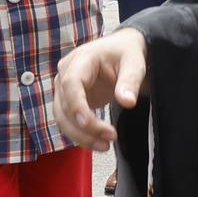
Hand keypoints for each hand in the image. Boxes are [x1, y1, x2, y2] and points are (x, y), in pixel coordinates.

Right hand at [55, 28, 148, 150]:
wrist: (122, 50)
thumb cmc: (127, 52)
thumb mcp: (134, 62)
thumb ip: (130, 81)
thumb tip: (128, 102)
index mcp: (81, 59)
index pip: (71, 84)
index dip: (76, 105)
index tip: (88, 123)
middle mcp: (66, 73)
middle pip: (65, 105)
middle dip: (85, 127)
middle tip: (110, 138)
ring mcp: (64, 88)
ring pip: (62, 118)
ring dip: (81, 136)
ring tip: (105, 146)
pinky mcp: (69, 101)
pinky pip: (68, 121)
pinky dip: (81, 135)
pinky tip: (98, 142)